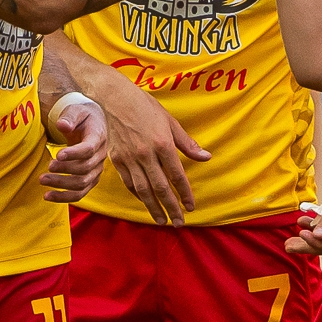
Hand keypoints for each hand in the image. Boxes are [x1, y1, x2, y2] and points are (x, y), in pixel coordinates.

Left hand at [42, 97, 107, 202]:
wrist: (91, 125)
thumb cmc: (81, 117)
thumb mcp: (76, 110)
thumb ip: (69, 117)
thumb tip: (62, 125)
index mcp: (98, 137)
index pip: (89, 149)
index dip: (74, 154)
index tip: (58, 155)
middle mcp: (100, 156)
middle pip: (84, 168)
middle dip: (64, 170)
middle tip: (47, 167)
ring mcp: (96, 170)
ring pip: (82, 184)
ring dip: (61, 185)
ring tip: (42, 180)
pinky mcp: (90, 179)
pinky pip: (79, 193)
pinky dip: (64, 197)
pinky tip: (48, 196)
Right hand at [99, 76, 209, 224]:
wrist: (115, 99)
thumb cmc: (146, 107)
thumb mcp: (170, 122)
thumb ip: (187, 144)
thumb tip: (206, 157)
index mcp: (162, 144)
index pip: (177, 175)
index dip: (185, 193)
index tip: (191, 207)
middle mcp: (146, 154)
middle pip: (161, 187)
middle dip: (171, 207)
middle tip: (178, 222)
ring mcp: (130, 158)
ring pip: (143, 190)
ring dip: (154, 207)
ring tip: (162, 221)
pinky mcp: (117, 159)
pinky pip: (129, 183)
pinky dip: (138, 195)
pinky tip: (146, 202)